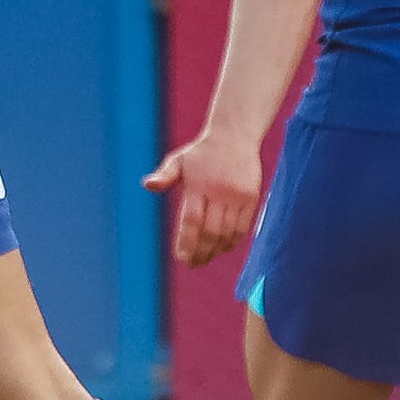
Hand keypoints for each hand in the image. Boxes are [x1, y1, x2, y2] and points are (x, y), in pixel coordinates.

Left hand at [146, 126, 264, 266]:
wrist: (234, 136)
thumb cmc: (201, 153)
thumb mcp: (178, 160)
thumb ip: (164, 175)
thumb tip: (148, 185)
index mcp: (198, 184)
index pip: (192, 221)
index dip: (187, 243)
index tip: (181, 258)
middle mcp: (219, 191)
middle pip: (210, 232)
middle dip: (201, 252)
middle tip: (193, 263)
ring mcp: (237, 195)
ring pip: (227, 233)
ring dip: (216, 250)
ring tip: (206, 258)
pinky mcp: (251, 198)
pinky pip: (242, 227)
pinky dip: (232, 241)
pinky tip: (223, 248)